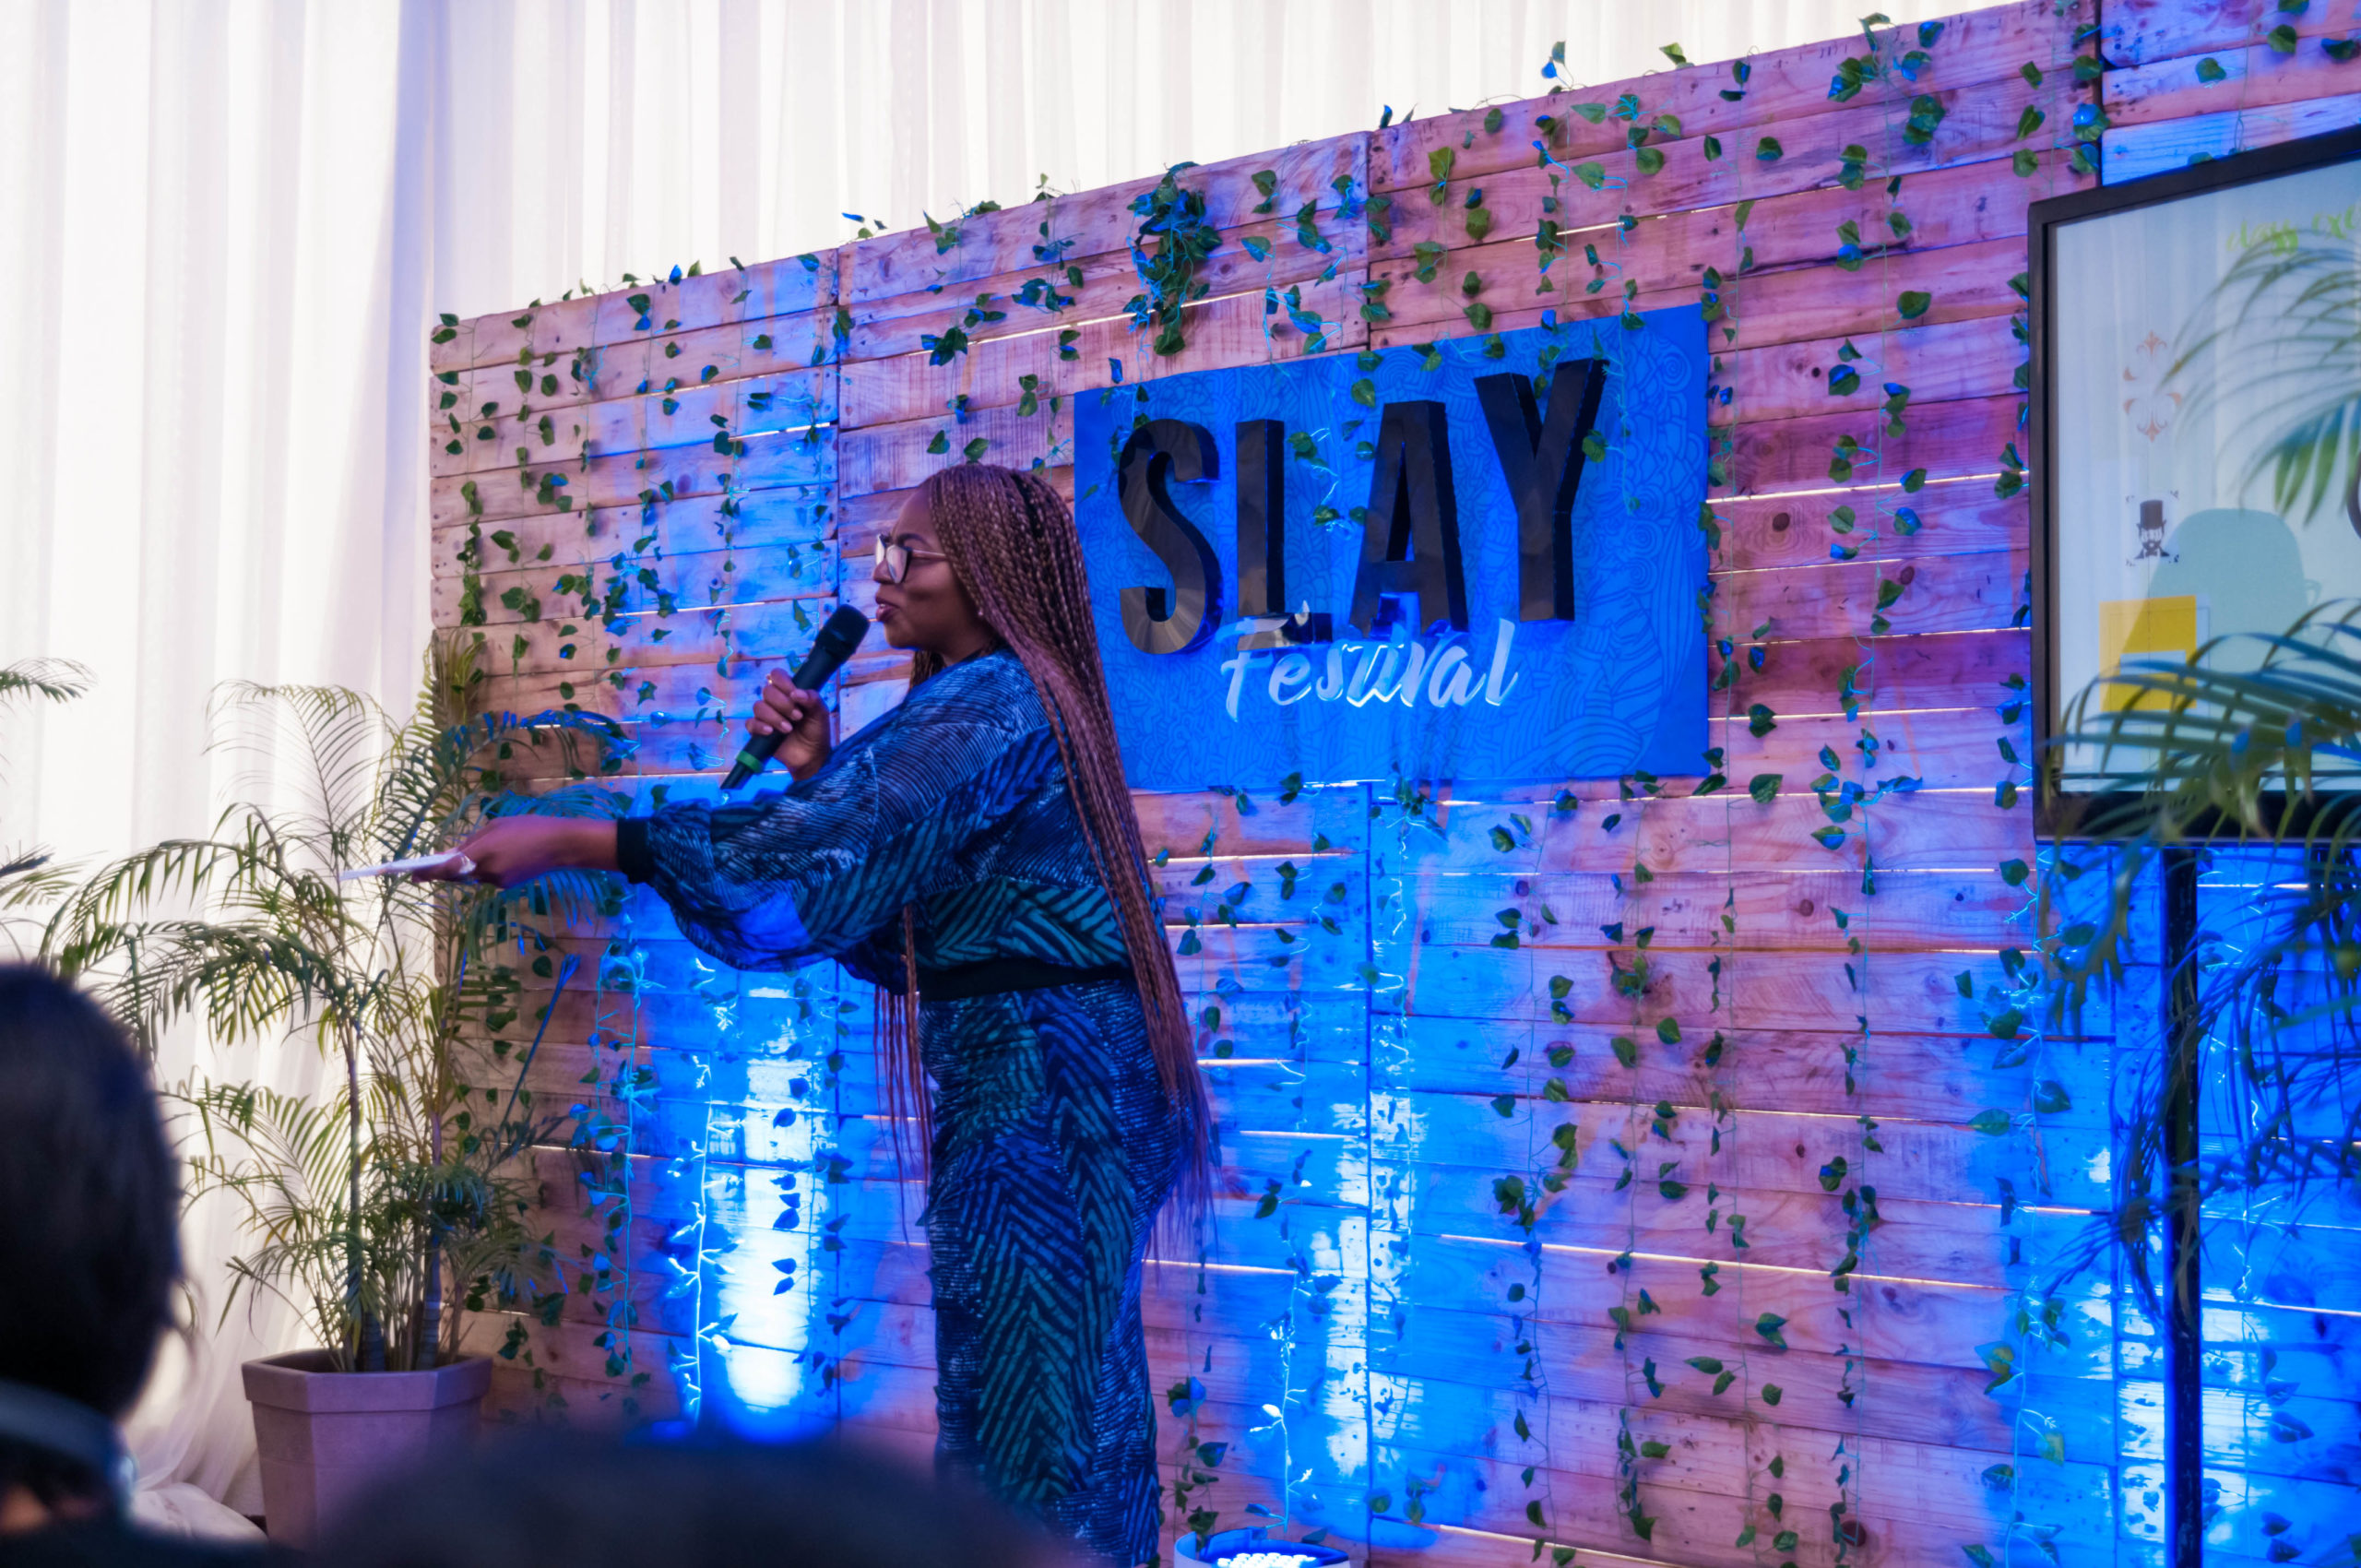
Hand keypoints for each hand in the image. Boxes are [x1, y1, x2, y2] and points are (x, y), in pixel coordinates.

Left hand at [412, 818, 617, 888]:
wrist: (562, 845)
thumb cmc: (528, 827)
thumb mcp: (495, 827)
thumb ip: (470, 842)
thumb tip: (447, 855)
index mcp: (482, 852)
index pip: (446, 867)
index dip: (426, 872)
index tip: (407, 875)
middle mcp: (486, 871)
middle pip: (455, 875)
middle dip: (440, 871)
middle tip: (422, 868)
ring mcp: (496, 881)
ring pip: (470, 876)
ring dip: (465, 867)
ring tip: (479, 850)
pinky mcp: (506, 885)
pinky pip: (485, 877)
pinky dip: (483, 868)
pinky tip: (499, 856)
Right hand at [751, 669, 832, 779]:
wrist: (812, 756)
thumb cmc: (816, 731)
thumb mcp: (820, 713)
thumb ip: (812, 699)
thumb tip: (796, 693)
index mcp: (789, 692)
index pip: (777, 675)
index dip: (783, 682)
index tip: (794, 694)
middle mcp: (776, 701)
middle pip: (768, 691)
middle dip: (783, 704)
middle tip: (798, 717)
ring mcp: (766, 716)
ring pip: (758, 706)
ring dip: (774, 717)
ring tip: (788, 729)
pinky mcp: (759, 731)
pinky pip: (751, 723)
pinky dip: (760, 726)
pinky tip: (771, 732)